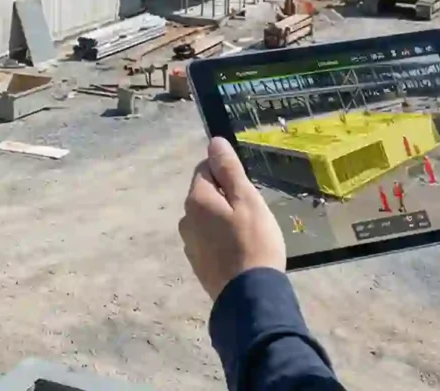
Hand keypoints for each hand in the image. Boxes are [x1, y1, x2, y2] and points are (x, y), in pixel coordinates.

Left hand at [178, 137, 286, 301]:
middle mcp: (185, 219)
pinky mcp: (198, 264)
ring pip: (207, 219)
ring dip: (224, 220)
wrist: (250, 296)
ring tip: (249, 236)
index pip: (205, 169)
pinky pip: (209, 241)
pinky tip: (241, 253)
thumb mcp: (247, 200)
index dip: (227, 174)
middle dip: (226, 198)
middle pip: (205, 195)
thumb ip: (229, 170)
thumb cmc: (254, 243)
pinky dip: (222, 241)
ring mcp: (189, 244)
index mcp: (196, 200)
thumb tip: (213, 142)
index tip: (246, 191)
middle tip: (252, 215)